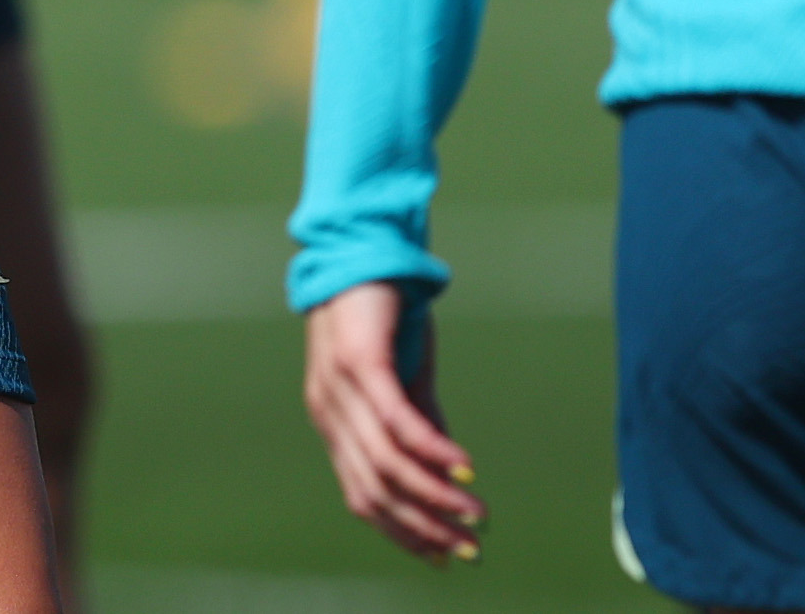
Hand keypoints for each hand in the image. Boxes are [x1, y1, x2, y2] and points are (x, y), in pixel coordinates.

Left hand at [304, 281, 480, 563]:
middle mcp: (328, 413)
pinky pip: (397, 422)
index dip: (402, 533)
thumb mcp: (404, 377)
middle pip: (374, 492)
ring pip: (386, 464)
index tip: (445, 558)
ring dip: (435, 497)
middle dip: (425, 527)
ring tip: (476, 514)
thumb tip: (448, 477)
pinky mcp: (360, 362)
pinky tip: (465, 469)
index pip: (362, 498)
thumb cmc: (381, 313)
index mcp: (333, 424)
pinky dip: (433, 451)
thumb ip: (419, 424)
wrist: (361, 246)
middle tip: (471, 547)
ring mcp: (339, 389)